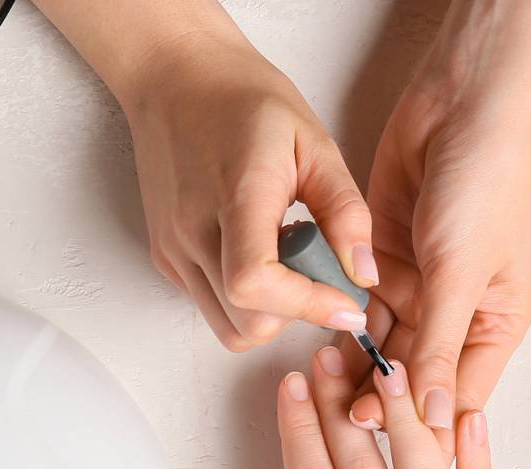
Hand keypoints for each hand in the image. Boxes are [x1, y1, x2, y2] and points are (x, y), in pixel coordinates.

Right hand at [122, 30, 376, 350]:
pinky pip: (212, 308)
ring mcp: (173, 251)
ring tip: (288, 262)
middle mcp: (192, 232)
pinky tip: (261, 254)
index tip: (347, 304)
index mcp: (236, 196)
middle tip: (321, 270)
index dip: (307, 306)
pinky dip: (247, 301)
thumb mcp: (314, 142)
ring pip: (228, 328)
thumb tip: (363, 275)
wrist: (176, 78)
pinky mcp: (166, 260)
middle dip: (296, 312)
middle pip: (247, 322)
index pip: (255, 284)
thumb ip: (345, 211)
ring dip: (271, 314)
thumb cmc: (244, 102)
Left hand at [346, 18, 530, 448]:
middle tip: (348, 424)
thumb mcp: (460, 272)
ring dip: (359, 371)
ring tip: (328, 395)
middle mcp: (459, 315)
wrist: (461, 104)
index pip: (460, 395)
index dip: (428, 427)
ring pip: (384, 349)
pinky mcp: (384, 264)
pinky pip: (361, 311)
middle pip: (417, 377)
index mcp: (497, 324)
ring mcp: (420, 290)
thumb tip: (432, 417)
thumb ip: (439, 345)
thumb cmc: (485, 183)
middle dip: (385, 401)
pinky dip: (342, 331)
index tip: (395, 454)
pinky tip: (319, 354)